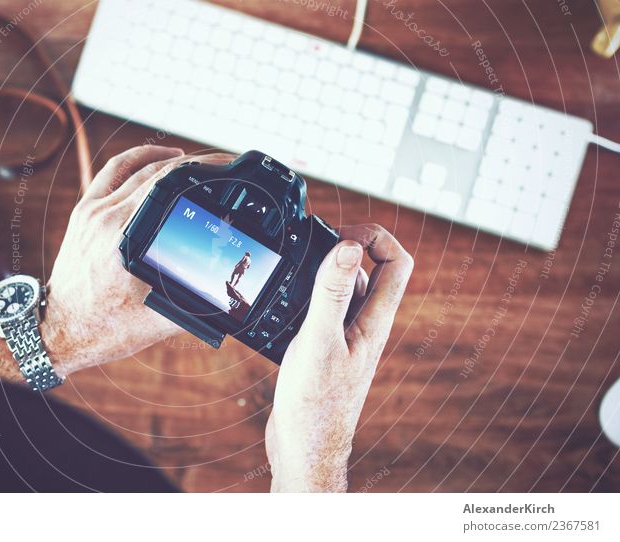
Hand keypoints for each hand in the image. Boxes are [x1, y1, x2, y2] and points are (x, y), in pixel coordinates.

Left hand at [41, 145, 236, 375]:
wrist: (61, 328)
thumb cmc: (106, 327)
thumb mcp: (161, 320)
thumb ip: (197, 306)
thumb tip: (235, 301)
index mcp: (126, 240)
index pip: (170, 187)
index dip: (204, 171)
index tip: (228, 169)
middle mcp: (107, 219)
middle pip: (159, 174)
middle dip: (197, 164)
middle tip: (225, 165)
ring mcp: (93, 211)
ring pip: (138, 168)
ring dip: (172, 160)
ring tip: (200, 163)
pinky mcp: (85, 211)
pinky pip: (114, 170)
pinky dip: (141, 157)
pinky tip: (164, 157)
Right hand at [266, 225, 413, 491]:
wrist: (305, 447)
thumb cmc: (314, 403)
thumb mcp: (319, 340)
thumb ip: (332, 293)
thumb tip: (349, 247)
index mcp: (373, 321)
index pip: (397, 263)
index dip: (376, 238)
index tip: (342, 236)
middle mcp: (365, 326)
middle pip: (370, 272)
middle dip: (344, 250)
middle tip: (311, 248)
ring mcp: (347, 339)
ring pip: (344, 292)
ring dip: (323, 275)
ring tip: (294, 274)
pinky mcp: (327, 350)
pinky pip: (324, 312)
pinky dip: (308, 300)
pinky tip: (284, 308)